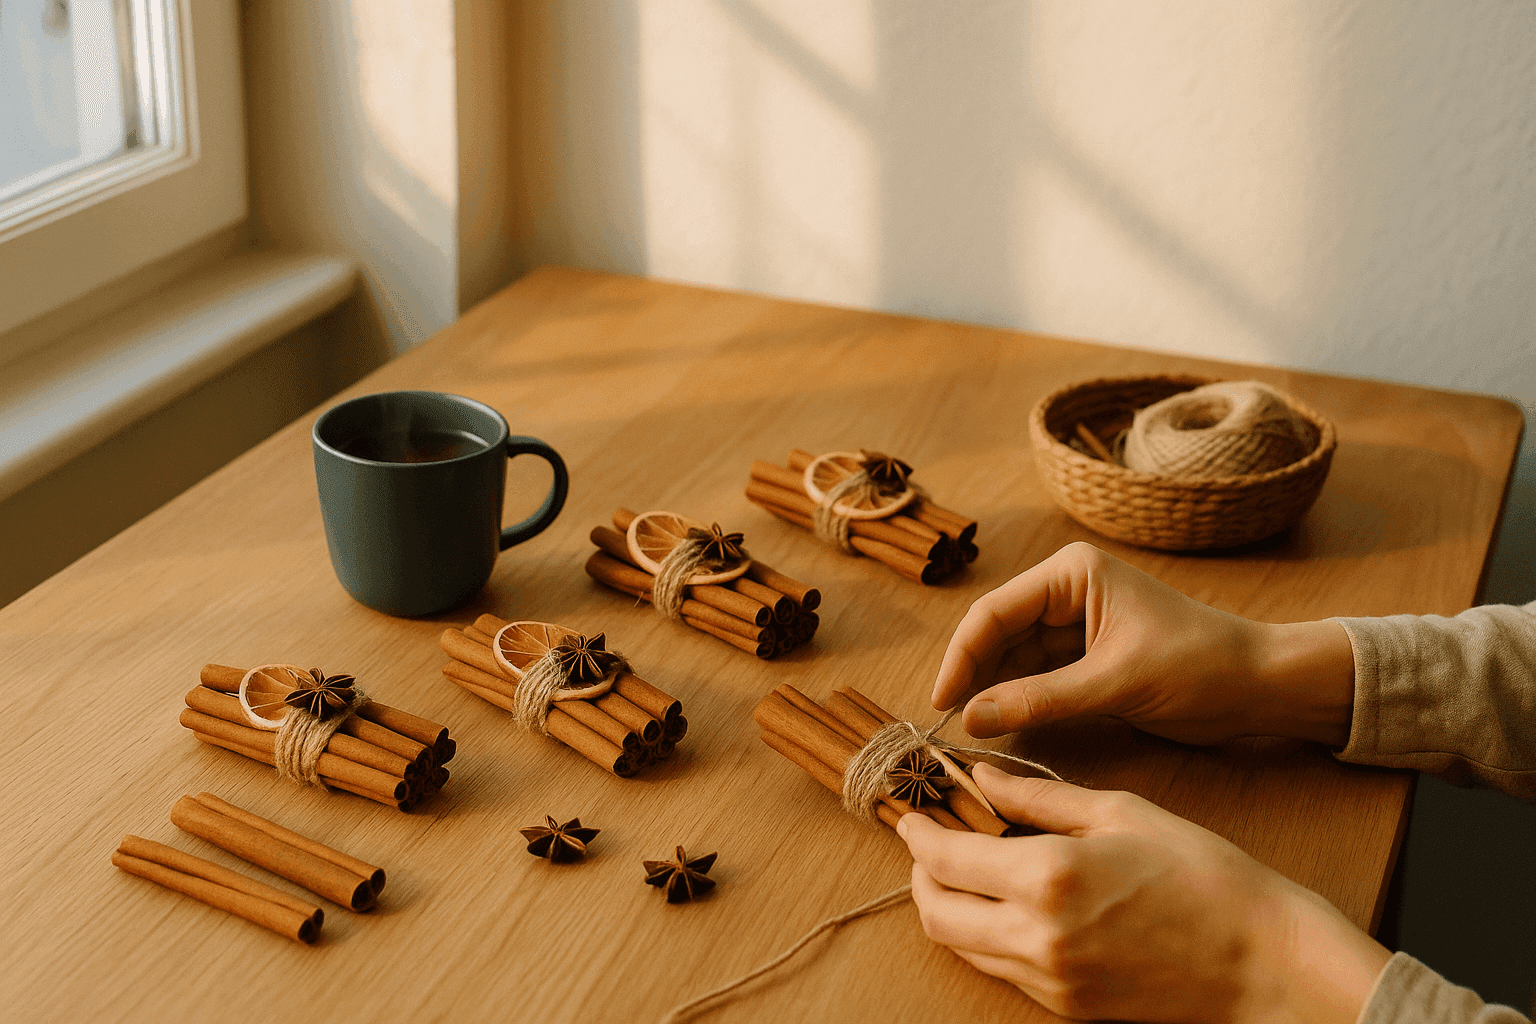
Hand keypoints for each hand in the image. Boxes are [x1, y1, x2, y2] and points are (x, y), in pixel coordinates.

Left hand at [900, 764, 1388, 1022]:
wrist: (1266, 963)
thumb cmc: (1204, 876)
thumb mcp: (1119, 813)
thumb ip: (1038, 797)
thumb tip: (980, 777)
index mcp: (1048, 878)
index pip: (944, 859)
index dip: (917, 834)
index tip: (913, 814)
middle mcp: (1037, 937)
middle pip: (935, 914)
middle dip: (920, 875)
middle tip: (931, 842)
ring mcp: (1050, 981)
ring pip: (962, 948)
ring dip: (950, 906)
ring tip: (969, 869)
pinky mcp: (1067, 1008)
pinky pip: (1002, 970)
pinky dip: (987, 935)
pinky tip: (1011, 902)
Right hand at [932, 542, 1354, 745]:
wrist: (1261, 687)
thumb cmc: (1200, 666)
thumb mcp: (1117, 683)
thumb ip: (1041, 699)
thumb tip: (971, 718)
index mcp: (1072, 574)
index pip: (993, 613)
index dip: (961, 658)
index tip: (941, 703)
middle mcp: (1066, 592)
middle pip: (996, 635)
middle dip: (972, 677)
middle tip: (946, 726)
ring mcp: (1074, 626)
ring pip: (1011, 661)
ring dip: (991, 694)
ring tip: (966, 733)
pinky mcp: (1085, 660)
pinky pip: (1036, 680)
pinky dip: (1017, 704)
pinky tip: (999, 729)